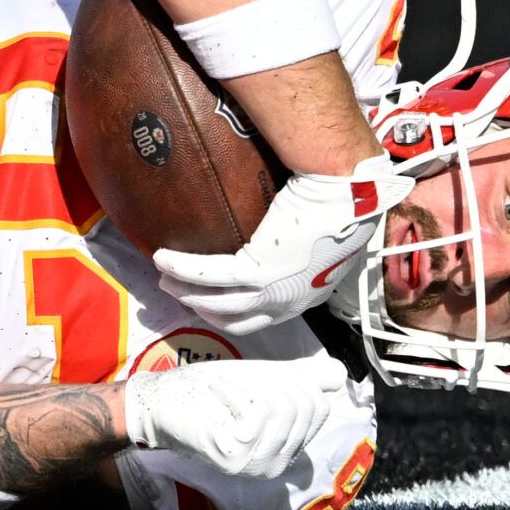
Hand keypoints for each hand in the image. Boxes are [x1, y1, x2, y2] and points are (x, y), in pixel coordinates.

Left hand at [124, 356, 344, 478]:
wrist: (163, 401)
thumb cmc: (210, 391)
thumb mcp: (264, 380)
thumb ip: (301, 379)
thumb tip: (340, 376)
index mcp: (287, 448)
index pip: (320, 407)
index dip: (291, 381)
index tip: (257, 382)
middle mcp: (278, 464)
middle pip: (308, 406)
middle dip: (275, 381)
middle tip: (240, 385)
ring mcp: (258, 465)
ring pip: (286, 407)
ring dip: (253, 385)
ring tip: (226, 390)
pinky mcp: (237, 457)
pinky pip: (259, 410)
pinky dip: (235, 390)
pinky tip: (217, 394)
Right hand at [154, 154, 411, 334]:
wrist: (346, 192)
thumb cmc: (340, 203)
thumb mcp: (320, 236)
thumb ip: (298, 246)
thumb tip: (280, 229)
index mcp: (305, 297)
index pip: (260, 318)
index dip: (229, 312)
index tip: (208, 300)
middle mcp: (288, 302)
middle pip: (233, 318)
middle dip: (201, 309)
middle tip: (176, 291)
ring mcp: (273, 290)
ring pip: (215, 301)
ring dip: (185, 291)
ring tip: (164, 276)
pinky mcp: (257, 270)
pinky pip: (208, 274)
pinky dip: (182, 267)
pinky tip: (163, 257)